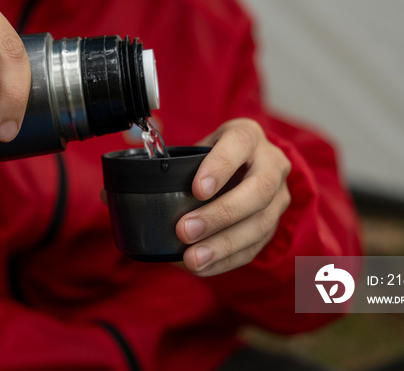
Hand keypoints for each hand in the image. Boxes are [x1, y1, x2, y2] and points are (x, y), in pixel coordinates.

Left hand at [176, 118, 290, 275]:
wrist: (254, 163)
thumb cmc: (217, 154)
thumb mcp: (201, 146)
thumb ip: (177, 165)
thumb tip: (124, 193)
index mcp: (248, 136)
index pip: (239, 144)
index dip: (219, 167)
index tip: (197, 189)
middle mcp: (272, 163)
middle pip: (258, 191)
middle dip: (220, 215)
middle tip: (185, 231)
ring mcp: (279, 196)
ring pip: (261, 224)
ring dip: (223, 245)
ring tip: (193, 258)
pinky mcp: (275, 224)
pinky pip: (256, 246)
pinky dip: (227, 260)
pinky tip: (203, 267)